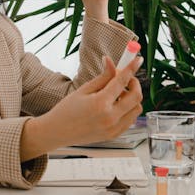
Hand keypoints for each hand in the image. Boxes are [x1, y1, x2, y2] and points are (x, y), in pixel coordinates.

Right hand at [20, 55, 143, 159]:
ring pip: (137, 109)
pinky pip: (130, 119)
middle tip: (125, 78)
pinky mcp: (114, 135)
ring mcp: (113, 128)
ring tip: (118, 94)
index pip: (122, 81)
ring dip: (132, 98)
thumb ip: (102, 76)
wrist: (57, 132)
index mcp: (100, 103)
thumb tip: (111, 61)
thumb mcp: (84, 89)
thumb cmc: (66, 110)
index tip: (138, 59)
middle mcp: (110, 117)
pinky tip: (116, 105)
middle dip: (134, 83)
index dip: (132, 68)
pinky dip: (128, 109)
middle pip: (136, 96)